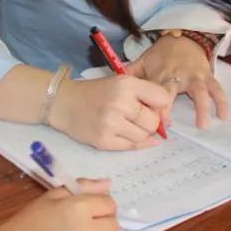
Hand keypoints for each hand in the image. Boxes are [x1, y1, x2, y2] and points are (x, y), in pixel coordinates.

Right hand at [0, 178, 117, 230]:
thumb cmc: (27, 224)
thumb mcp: (51, 197)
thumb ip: (82, 187)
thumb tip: (108, 185)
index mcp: (78, 208)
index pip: (110, 205)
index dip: (100, 206)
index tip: (89, 210)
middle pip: (114, 226)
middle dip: (102, 223)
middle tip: (83, 226)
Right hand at [51, 75, 169, 149]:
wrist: (63, 102)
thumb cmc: (95, 92)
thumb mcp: (120, 83)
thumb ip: (144, 96)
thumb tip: (167, 121)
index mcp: (126, 84)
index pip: (162, 98)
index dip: (160, 105)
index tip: (152, 107)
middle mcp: (120, 103)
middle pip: (154, 121)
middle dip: (150, 122)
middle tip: (137, 118)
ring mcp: (111, 123)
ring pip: (144, 136)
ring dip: (140, 133)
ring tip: (127, 125)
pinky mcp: (104, 141)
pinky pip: (131, 146)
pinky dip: (134, 143)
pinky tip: (127, 135)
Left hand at [128, 33, 228, 128]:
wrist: (182, 39)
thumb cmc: (160, 56)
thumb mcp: (143, 61)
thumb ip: (129, 74)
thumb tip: (110, 83)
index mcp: (159, 74)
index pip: (153, 91)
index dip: (151, 104)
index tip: (151, 119)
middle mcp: (177, 75)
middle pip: (173, 91)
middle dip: (169, 106)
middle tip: (168, 124)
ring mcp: (194, 76)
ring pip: (199, 91)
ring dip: (202, 107)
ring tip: (203, 125)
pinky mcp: (207, 76)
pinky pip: (217, 88)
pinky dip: (222, 101)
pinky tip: (224, 115)